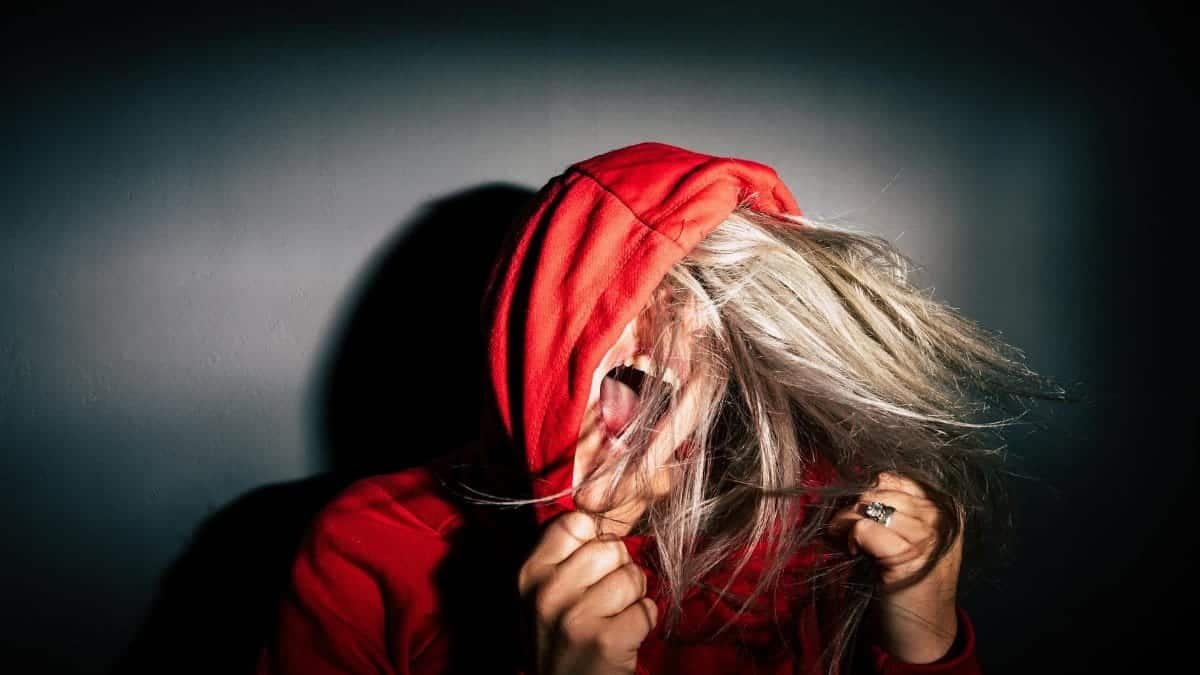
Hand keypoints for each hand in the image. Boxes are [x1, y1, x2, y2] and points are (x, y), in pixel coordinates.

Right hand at [517, 511, 657, 674]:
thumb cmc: (559, 641)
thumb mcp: (541, 595)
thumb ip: (564, 555)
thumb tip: (599, 504)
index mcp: (529, 573)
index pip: (576, 522)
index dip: (594, 539)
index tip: (592, 565)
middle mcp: (547, 591)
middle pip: (611, 547)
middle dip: (619, 571)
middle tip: (604, 600)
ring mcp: (575, 617)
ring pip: (633, 577)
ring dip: (633, 600)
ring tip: (612, 619)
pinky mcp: (605, 641)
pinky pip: (647, 610)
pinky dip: (643, 623)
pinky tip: (624, 637)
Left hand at [831, 472, 962, 663]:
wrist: (922, 634)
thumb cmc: (909, 583)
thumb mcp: (909, 536)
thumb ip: (893, 508)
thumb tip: (849, 484)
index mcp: (945, 507)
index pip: (892, 478)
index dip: (867, 494)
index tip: (857, 517)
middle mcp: (941, 516)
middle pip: (876, 490)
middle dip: (852, 509)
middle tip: (843, 533)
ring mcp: (928, 535)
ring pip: (867, 506)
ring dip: (846, 523)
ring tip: (847, 543)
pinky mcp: (908, 554)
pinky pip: (863, 528)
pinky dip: (850, 539)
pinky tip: (854, 554)